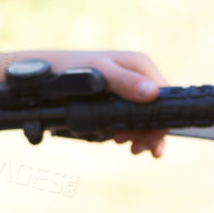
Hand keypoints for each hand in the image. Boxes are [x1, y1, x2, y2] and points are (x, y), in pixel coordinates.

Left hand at [39, 49, 170, 157]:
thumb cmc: (72, 69)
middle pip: (157, 111)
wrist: (47, 76)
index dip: (158, 122)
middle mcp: (139, 76)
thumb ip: (124, 82)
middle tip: (132, 147)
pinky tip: (129, 143)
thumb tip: (151, 94)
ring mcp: (130, 90)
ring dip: (141, 135)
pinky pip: (134, 119)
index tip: (143, 139)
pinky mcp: (120, 100)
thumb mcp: (100, 73)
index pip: (165, 97)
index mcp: (141, 65)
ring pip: (146, 118)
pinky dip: (134, 133)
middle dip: (149, 133)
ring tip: (127, 145)